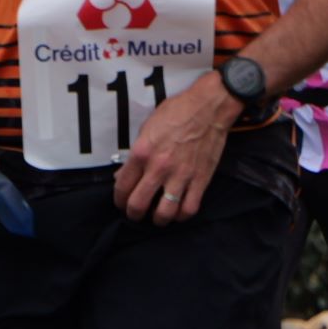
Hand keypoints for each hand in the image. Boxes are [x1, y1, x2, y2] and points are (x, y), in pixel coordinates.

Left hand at [115, 74, 235, 223]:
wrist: (208, 108)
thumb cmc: (177, 113)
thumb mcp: (147, 128)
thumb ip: (135, 154)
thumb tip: (125, 174)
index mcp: (142, 153)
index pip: (122, 186)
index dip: (118, 200)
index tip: (121, 202)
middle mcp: (159, 167)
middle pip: (139, 204)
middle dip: (133, 214)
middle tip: (135, 214)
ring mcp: (181, 176)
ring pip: (165, 212)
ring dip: (158, 220)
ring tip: (157, 218)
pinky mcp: (200, 180)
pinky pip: (189, 208)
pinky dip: (181, 216)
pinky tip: (178, 213)